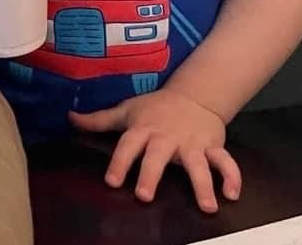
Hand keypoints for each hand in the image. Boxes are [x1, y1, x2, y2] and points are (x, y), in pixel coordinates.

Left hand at [69, 89, 241, 212]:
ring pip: (199, 163)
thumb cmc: (155, 108)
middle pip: (158, 156)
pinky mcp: (212, 146)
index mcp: (144, 129)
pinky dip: (232, 176)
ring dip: (202, 184)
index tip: (112, 181)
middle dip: (151, 174)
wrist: (194, 95)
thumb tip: (69, 117)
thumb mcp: (126, 111)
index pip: (128, 145)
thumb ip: (99, 119)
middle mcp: (167, 137)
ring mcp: (191, 142)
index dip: (119, 161)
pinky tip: (232, 195)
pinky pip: (226, 161)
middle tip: (144, 195)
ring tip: (207, 206)